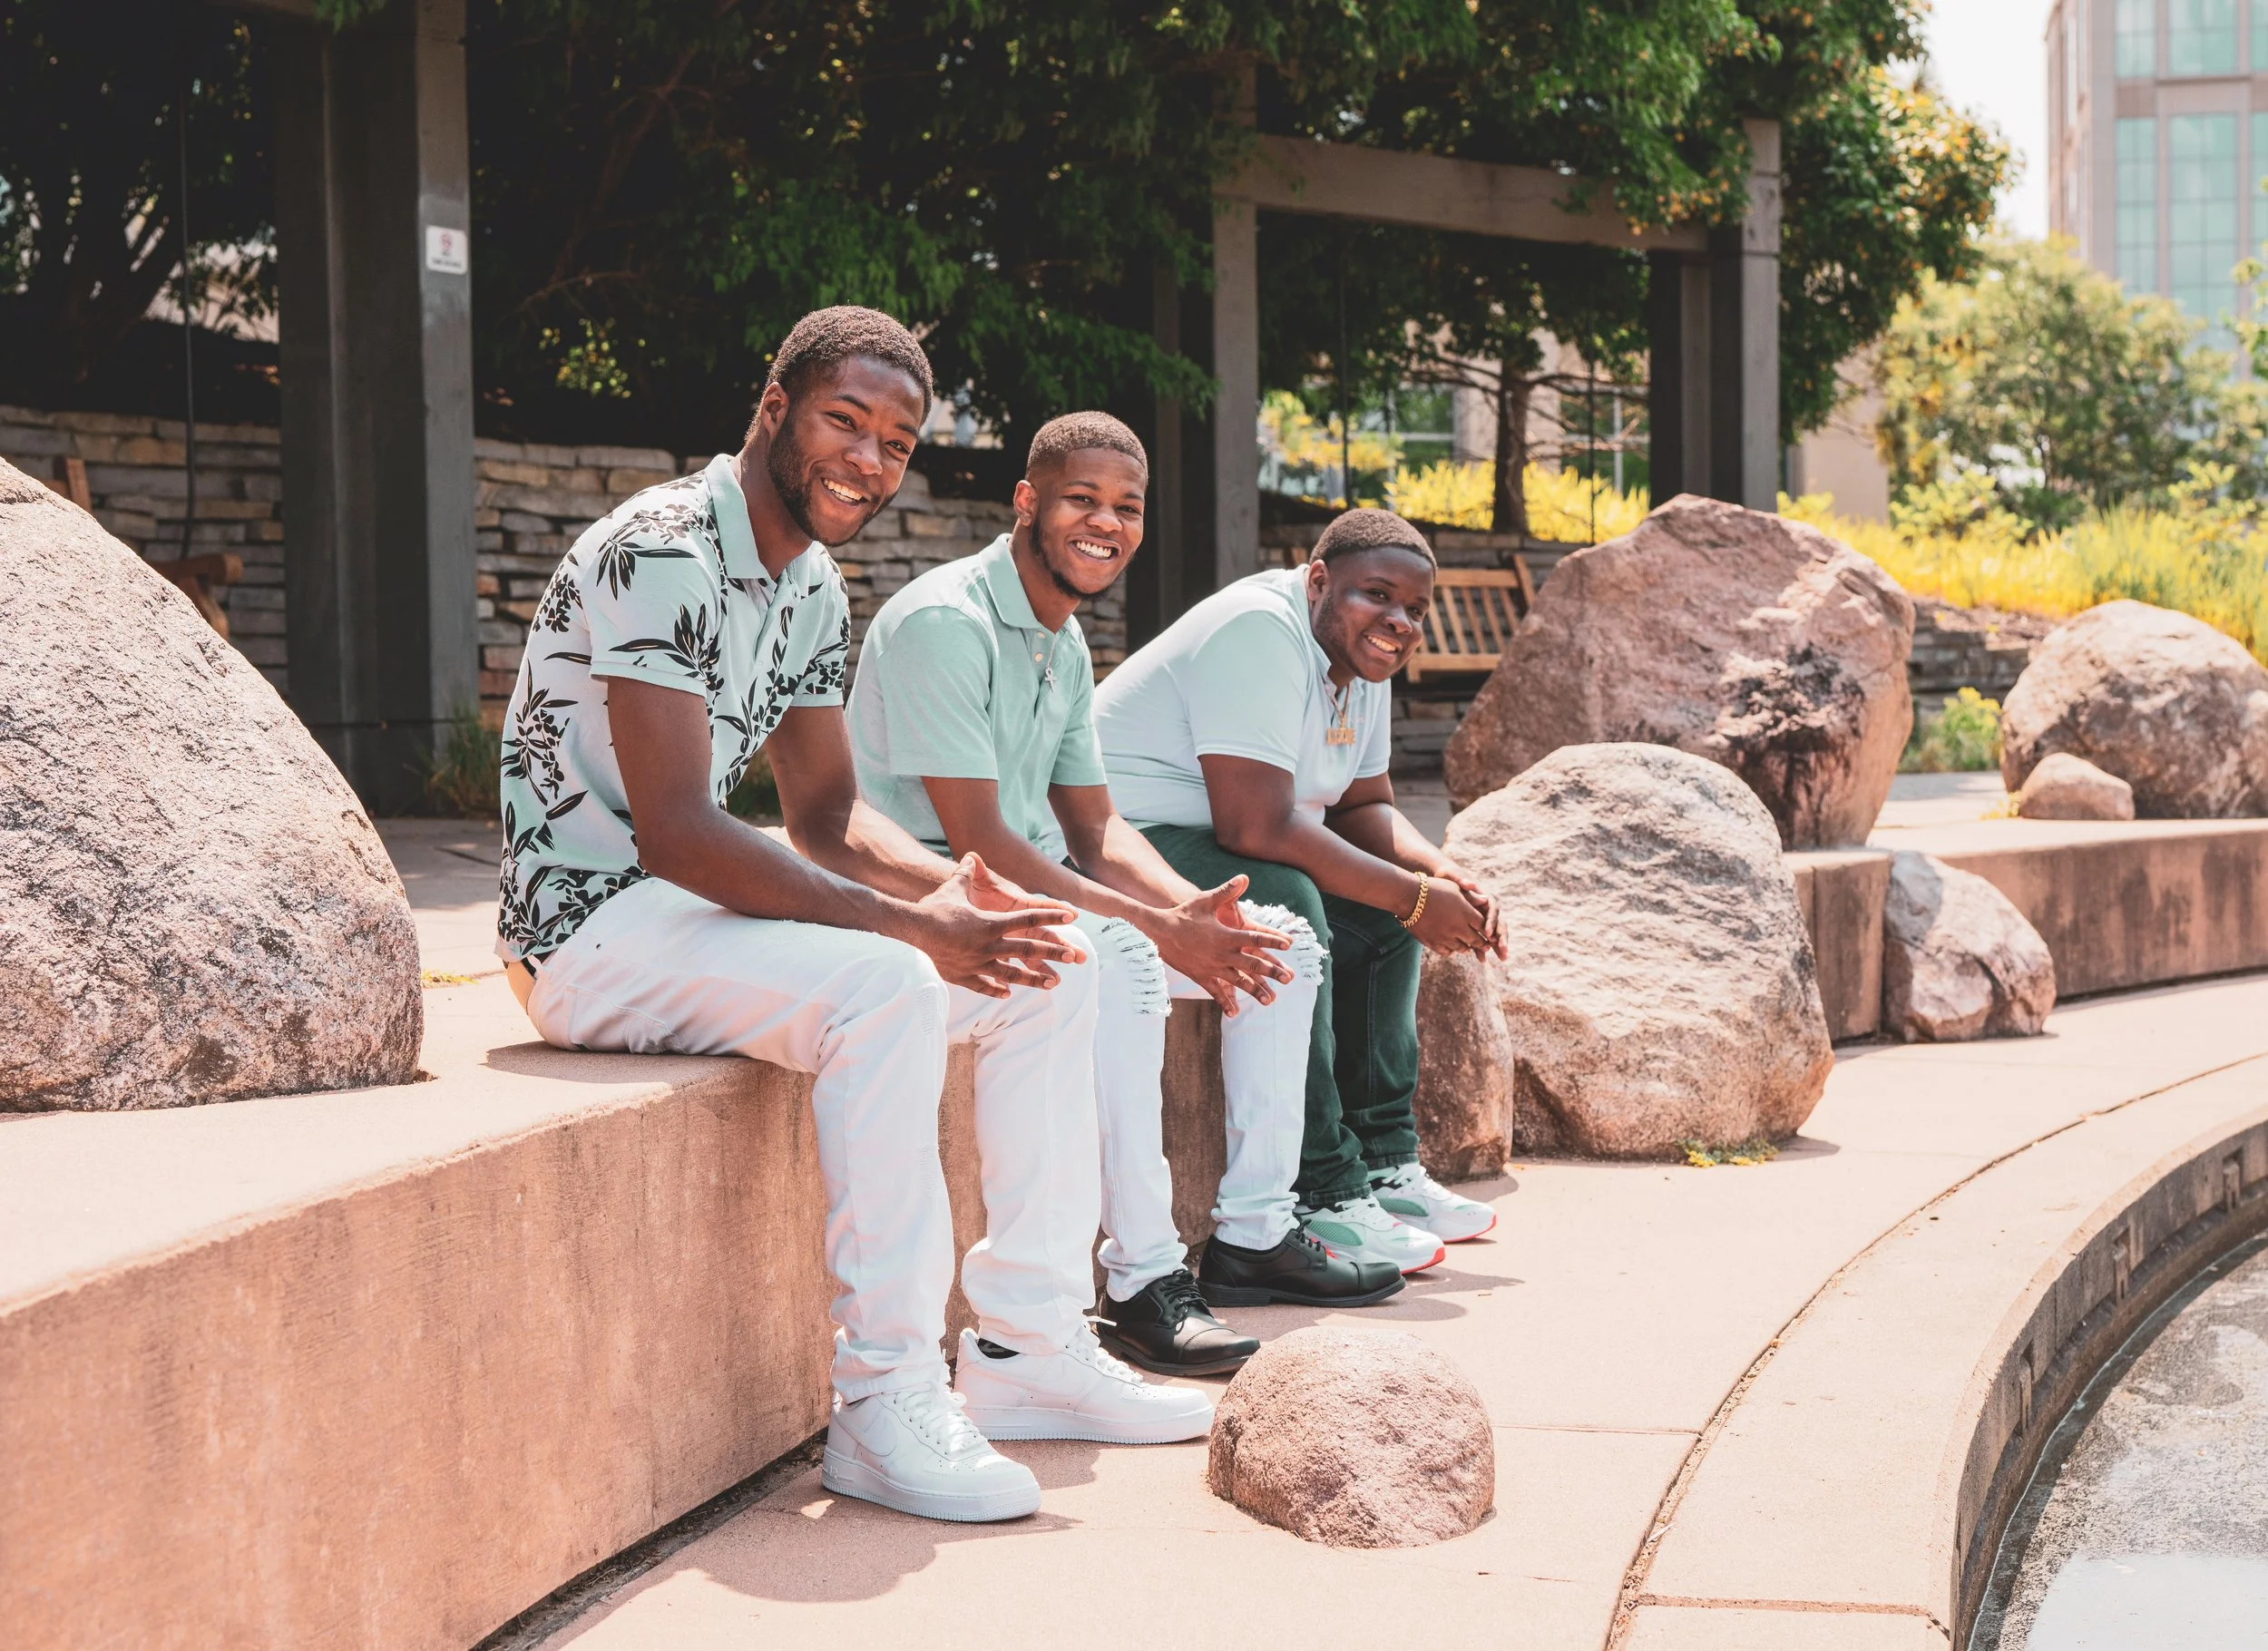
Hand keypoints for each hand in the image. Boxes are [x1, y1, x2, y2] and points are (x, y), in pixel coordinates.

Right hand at [907, 854, 1084, 997]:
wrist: (912, 931)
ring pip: (1011, 974)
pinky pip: (983, 985)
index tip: (1071, 916)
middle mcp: (989, 945)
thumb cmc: (934, 908)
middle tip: (1075, 957)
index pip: (1028, 919)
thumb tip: (971, 857)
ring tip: (1053, 983)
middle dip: (1053, 953)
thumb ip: (967, 875)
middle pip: (1027, 949)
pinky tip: (1007, 994)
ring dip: (1034, 979)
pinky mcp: (963, 976)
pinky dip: (995, 989)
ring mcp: (977, 963)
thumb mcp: (953, 888)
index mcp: (991, 923)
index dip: (1051, 917)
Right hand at [1147, 875, 1295, 1015]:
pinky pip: (1216, 992)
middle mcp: (1222, 954)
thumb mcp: (1205, 901)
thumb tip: (1244, 878)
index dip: (1272, 941)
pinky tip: (1234, 1013)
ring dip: (1255, 991)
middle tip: (1289, 978)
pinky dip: (1225, 1002)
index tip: (1288, 945)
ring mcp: (1212, 968)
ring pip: (1238, 982)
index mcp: (1226, 935)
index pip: (1254, 939)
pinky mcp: (1201, 976)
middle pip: (1252, 965)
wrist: (1158, 932)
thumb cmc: (1183, 914)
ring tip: (1270, 1000)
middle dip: (1272, 971)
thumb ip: (1227, 892)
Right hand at [1408, 874, 1497, 957]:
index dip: (1488, 930)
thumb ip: (1471, 897)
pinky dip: (1451, 950)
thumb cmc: (1433, 887)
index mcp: (1466, 913)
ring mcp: (1445, 937)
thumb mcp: (1454, 888)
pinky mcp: (1432, 942)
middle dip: (1481, 943)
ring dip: (1467, 947)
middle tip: (1485, 946)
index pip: (1483, 926)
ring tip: (1469, 947)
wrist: (1408, 896)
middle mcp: (1458, 927)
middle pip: (1475, 940)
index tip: (1491, 933)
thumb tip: (1485, 901)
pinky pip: (1447, 951)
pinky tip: (1452, 947)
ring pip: (1462, 948)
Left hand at [1434, 857, 1507, 960]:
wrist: (1442, 880)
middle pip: (1499, 924)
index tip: (1487, 934)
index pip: (1493, 910)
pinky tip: (1483, 960)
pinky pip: (1481, 938)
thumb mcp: (1452, 876)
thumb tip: (1469, 882)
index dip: (1492, 922)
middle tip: (1503, 951)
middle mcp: (1486, 908)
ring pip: (1493, 933)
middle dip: (1502, 938)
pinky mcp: (1475, 925)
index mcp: (1483, 897)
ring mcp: (1482, 917)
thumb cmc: (1448, 877)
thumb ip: (1461, 880)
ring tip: (1502, 959)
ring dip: (1497, 946)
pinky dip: (1482, 948)